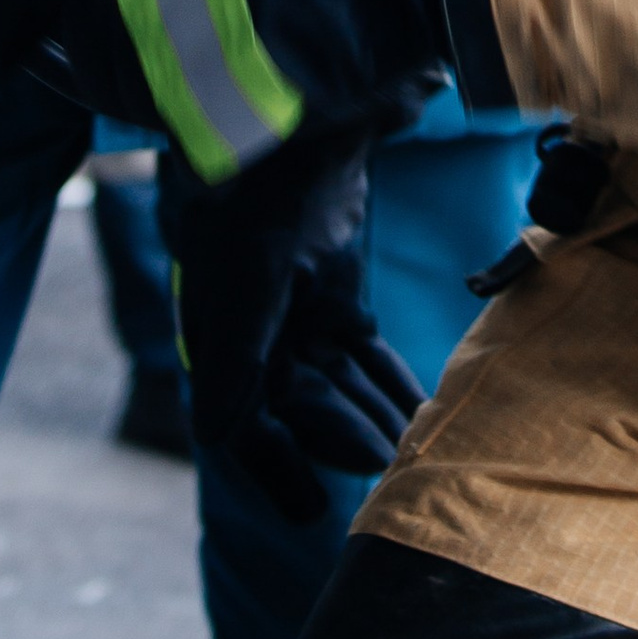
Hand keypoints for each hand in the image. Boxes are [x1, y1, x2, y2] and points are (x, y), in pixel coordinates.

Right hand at [174, 120, 424, 523]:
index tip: (307, 508)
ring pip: (338, 386)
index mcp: (223, 341)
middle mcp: (256, 333)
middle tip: (384, 469)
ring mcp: (298, 309)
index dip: (276, 469)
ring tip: (408, 450)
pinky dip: (388, 382)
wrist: (280, 130)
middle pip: (302, 408)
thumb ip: (234, 369)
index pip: (246, 426)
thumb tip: (219, 434)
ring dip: (372, 418)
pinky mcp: (334, 286)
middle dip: (342, 439)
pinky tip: (418, 412)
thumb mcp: (238, 297)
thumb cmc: (248, 214)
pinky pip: (363, 351)